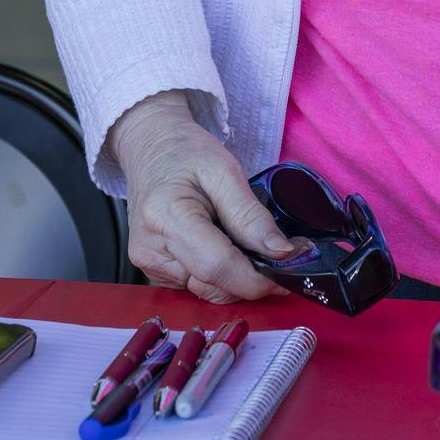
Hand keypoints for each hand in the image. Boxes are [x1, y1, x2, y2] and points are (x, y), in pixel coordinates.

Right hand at [110, 91, 301, 303]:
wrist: (151, 148)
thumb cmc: (186, 153)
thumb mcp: (225, 170)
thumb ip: (250, 215)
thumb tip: (281, 252)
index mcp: (165, 217)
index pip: (216, 266)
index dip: (256, 278)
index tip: (290, 271)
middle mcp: (150, 250)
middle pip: (212, 285)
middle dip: (252, 279)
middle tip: (282, 257)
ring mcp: (149, 264)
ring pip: (206, 290)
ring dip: (237, 278)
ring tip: (253, 247)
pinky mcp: (153, 271)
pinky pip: (196, 285)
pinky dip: (219, 275)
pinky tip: (228, 249)